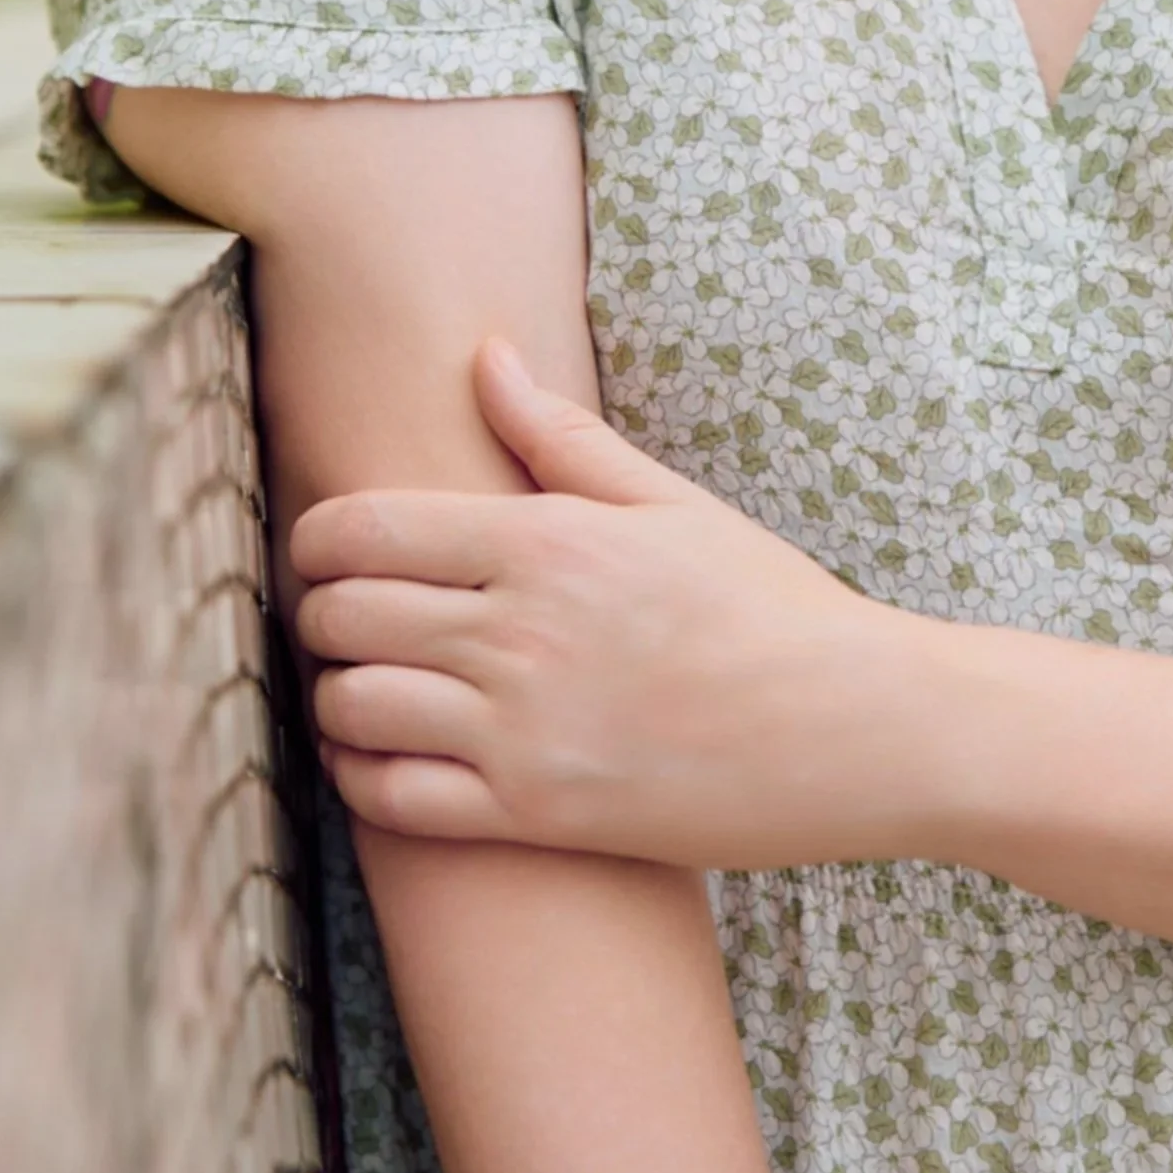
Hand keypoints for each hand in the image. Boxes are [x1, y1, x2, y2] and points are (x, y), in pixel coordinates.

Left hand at [289, 341, 930, 866]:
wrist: (855, 728)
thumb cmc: (771, 606)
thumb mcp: (671, 504)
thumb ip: (562, 437)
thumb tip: (486, 357)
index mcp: (546, 541)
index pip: (364, 528)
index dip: (317, 538)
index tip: (328, 549)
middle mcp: (518, 632)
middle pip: (339, 616)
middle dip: (324, 613)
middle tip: (350, 618)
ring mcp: (521, 730)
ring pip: (350, 707)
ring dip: (340, 695)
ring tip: (371, 686)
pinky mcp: (534, 815)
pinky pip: (390, 800)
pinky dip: (362, 777)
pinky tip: (387, 756)